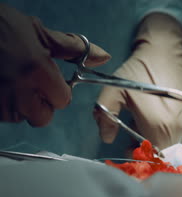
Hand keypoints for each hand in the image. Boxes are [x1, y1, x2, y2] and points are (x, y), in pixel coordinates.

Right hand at [0, 4, 109, 125]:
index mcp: (38, 72)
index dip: (59, 91)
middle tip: (31, 85)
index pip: (62, 101)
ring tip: (11, 81)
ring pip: (20, 117)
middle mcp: (19, 91)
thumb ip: (75, 49)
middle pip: (42, 117)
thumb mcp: (39, 32)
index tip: (49, 79)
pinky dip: (4, 104)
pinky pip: (2, 116)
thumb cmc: (2, 26)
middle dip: (42, 105)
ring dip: (21, 105)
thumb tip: (103, 57)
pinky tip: (1, 85)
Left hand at [95, 13, 181, 149]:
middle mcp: (180, 130)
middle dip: (148, 147)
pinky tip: (164, 117)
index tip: (128, 145)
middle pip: (162, 153)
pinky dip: (172, 133)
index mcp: (160, 127)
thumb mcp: (114, 90)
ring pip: (174, 146)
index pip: (149, 158)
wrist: (168, 53)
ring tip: (150, 121)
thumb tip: (107, 138)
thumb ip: (105, 117)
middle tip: (137, 130)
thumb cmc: (140, 72)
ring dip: (161, 140)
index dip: (137, 154)